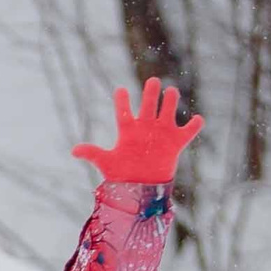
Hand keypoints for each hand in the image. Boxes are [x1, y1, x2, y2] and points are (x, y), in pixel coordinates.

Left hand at [70, 79, 203, 185]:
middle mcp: (145, 128)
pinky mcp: (175, 143)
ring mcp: (162, 133)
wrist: (140, 189)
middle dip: (150, 93)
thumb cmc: (122, 175)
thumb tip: (73, 151)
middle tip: (152, 81)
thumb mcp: (106, 163)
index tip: (119, 90)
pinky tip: (197, 120)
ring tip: (171, 92)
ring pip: (168, 111)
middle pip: (148, 105)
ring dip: (170, 102)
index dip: (122, 101)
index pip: (124, 112)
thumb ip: (93, 153)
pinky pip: (188, 131)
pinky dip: (194, 126)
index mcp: (128, 131)